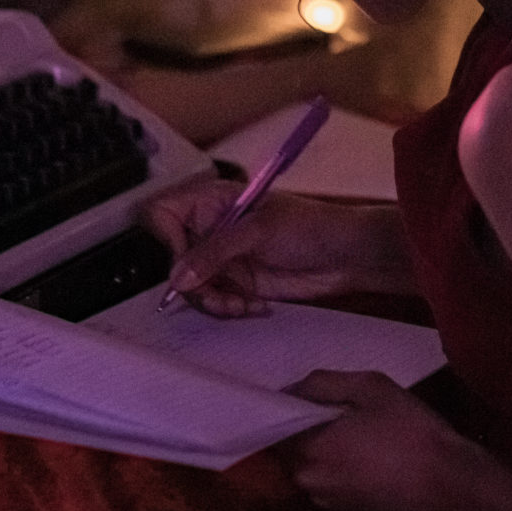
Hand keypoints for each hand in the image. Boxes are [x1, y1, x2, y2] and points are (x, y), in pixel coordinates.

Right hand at [142, 176, 368, 315]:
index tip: (184, 263)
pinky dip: (229, 309)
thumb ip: (216, 252)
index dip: (167, 239)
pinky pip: (216, 302)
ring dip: (213, 302)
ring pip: (193, 287)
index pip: (164, 215)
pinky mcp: (238, 284)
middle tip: (218, 297)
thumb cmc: (309, 227)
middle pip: (175, 260)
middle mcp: (212, 230)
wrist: (347, 256)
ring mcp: (224, 259)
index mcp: (212, 202)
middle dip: (193, 284)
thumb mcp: (260, 231)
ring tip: (241, 306)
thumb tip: (177, 278)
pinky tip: (255, 307)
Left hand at [285, 370, 484, 510]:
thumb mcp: (371, 387)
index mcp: (307, 448)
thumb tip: (296, 388)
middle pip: (291, 445)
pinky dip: (341, 465)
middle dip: (308, 425)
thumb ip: (324, 383)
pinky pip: (332, 479)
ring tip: (359, 429)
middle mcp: (307, 479)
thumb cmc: (409, 431)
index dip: (288, 404)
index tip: (307, 392)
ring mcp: (327, 500)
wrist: (449, 486)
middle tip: (338, 406)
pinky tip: (370, 453)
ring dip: (326, 446)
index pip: (275, 423)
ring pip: (313, 463)